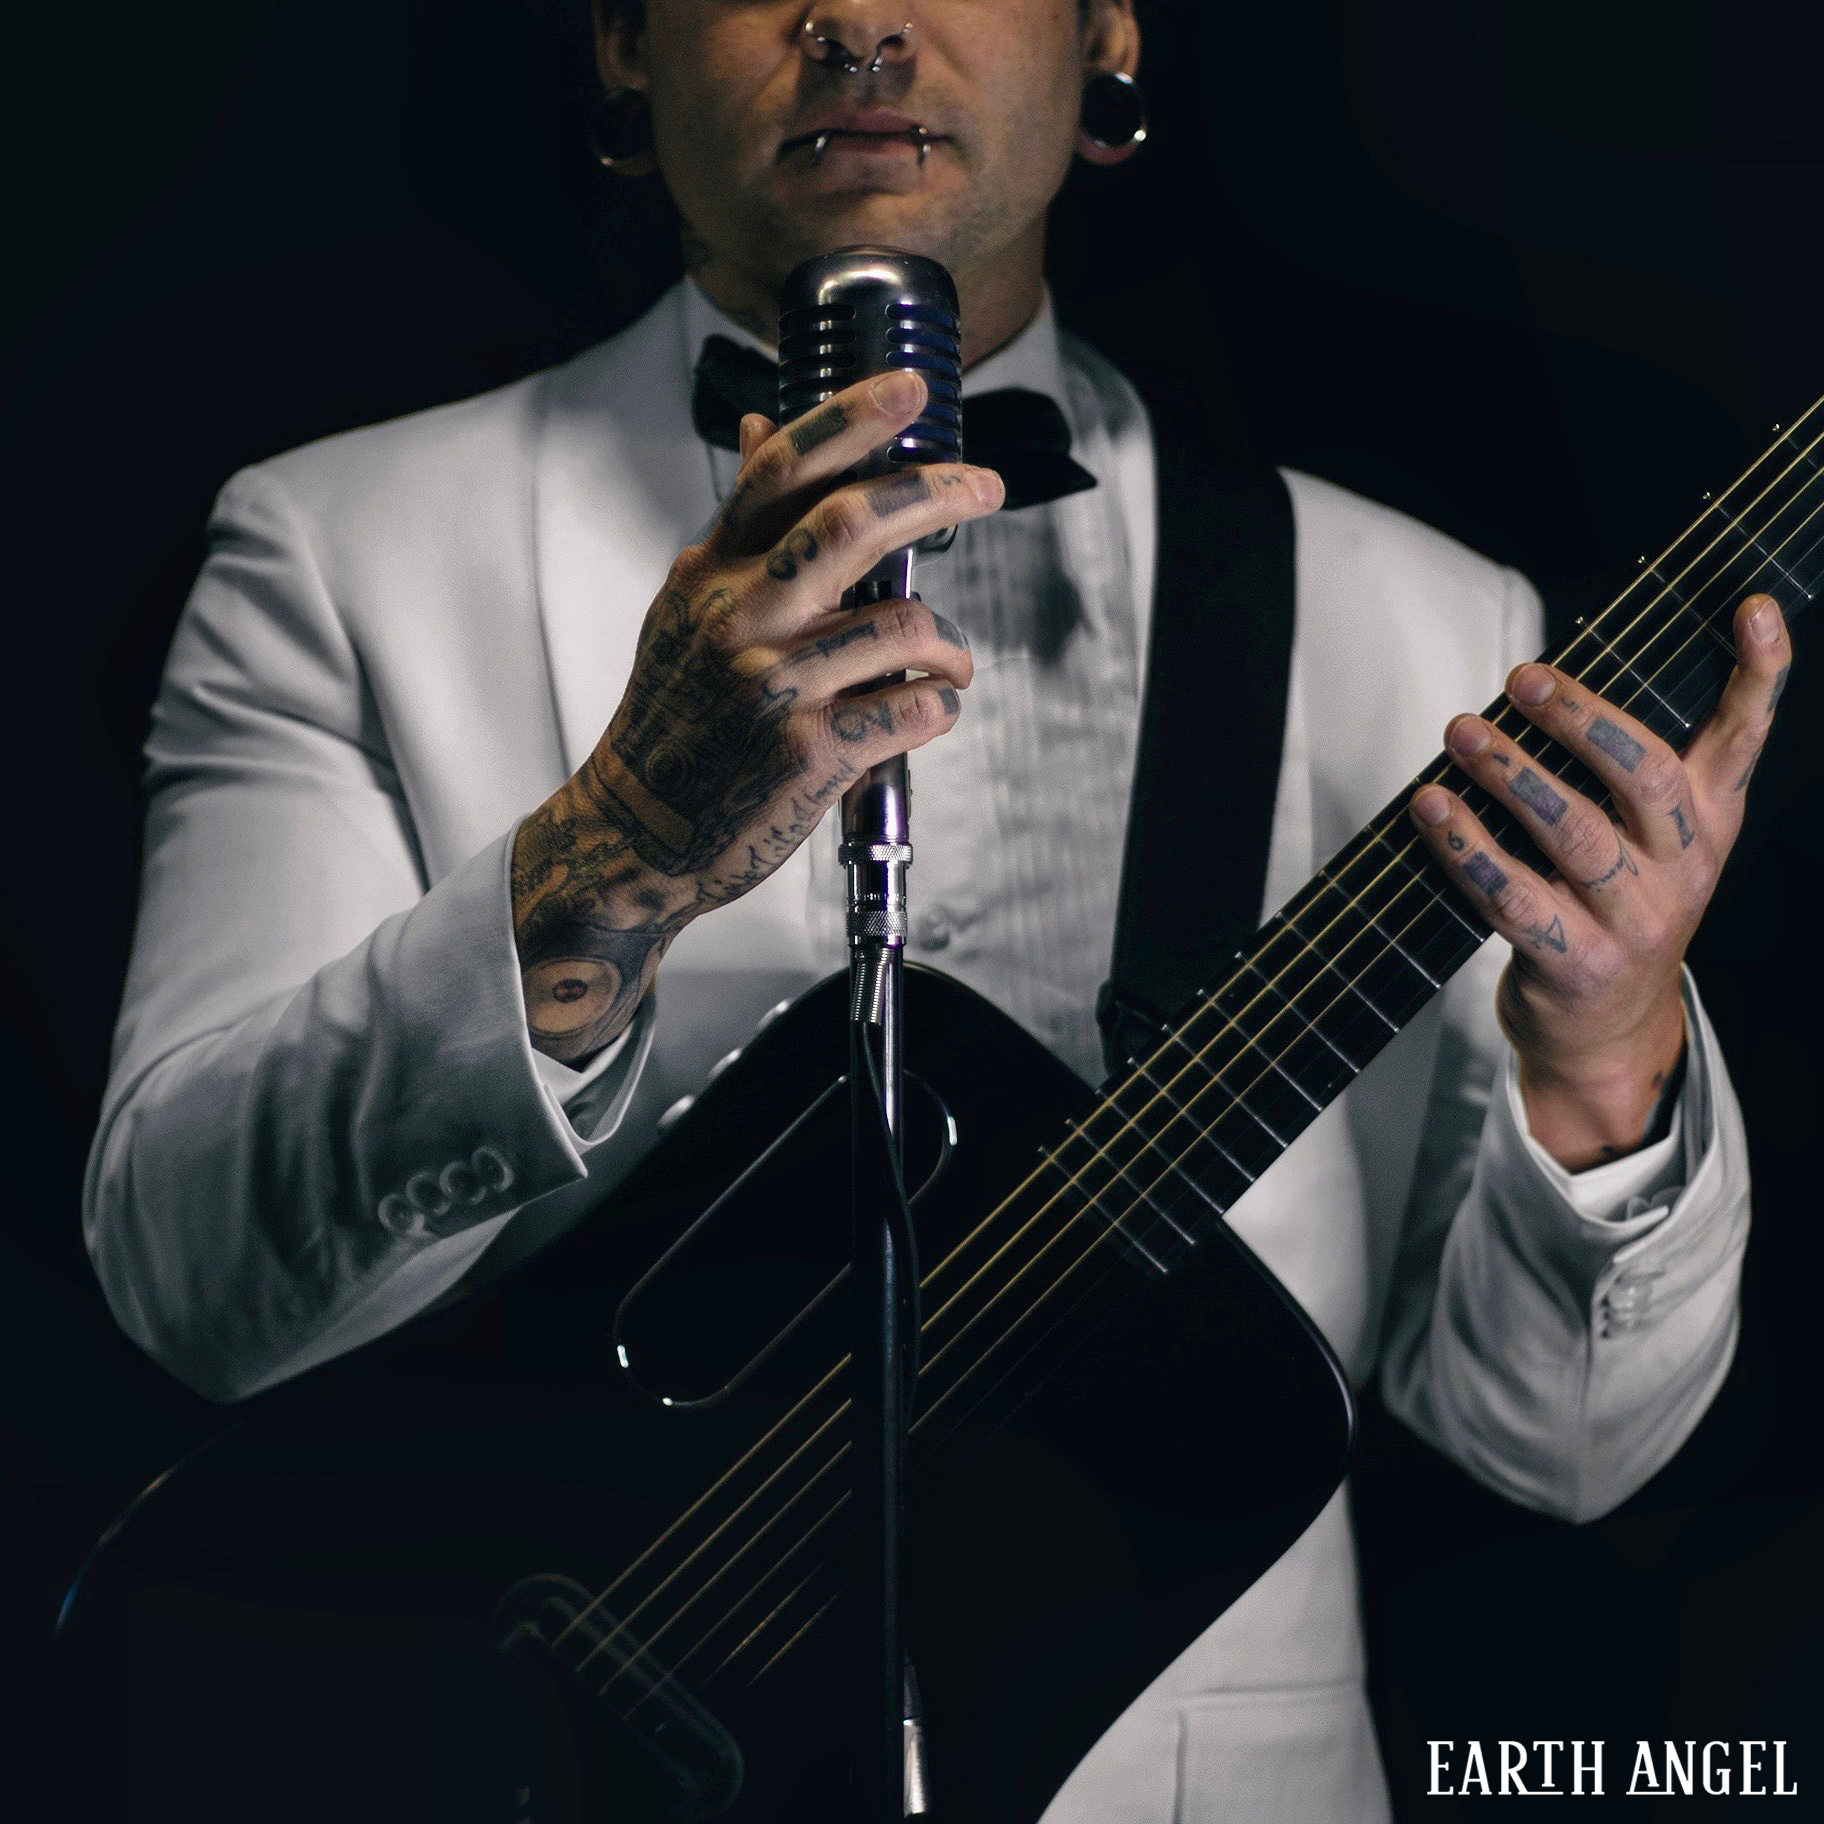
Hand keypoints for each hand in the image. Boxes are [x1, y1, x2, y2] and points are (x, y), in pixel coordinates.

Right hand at [512, 369, 1004, 1061]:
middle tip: (985, 486)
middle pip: (851, 524)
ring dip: (948, 645)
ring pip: (904, 627)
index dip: (852, 417)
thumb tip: (761, 427)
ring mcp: (770, 687)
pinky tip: (925, 712)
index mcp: (710, 574)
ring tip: (948, 664)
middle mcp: (737, 619)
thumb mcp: (688, 607)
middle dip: (934, 493)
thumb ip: (741, 526)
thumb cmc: (676, 718)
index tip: (913, 388)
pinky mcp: (805, 754)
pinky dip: (938, 708)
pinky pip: (912, 710)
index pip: (782, 472)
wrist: (636, 832)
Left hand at [1408, 592, 1790, 1168]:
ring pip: (1573, 833)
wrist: (1607, 1030)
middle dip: (1581, 718)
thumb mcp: (1651, 840)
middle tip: (1522, 676)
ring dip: (1510, 776)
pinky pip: (1515, 898)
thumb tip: (1553, 678)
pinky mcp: (1578, 963)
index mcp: (1709, 821)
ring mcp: (1635, 919)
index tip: (1755, 609)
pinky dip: (1468, 850)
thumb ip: (1627, 769)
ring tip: (1461, 732)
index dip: (1760, 673)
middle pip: (1643, 775)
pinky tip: (1431, 810)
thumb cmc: (1615, 905)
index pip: (1744, 737)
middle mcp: (1684, 866)